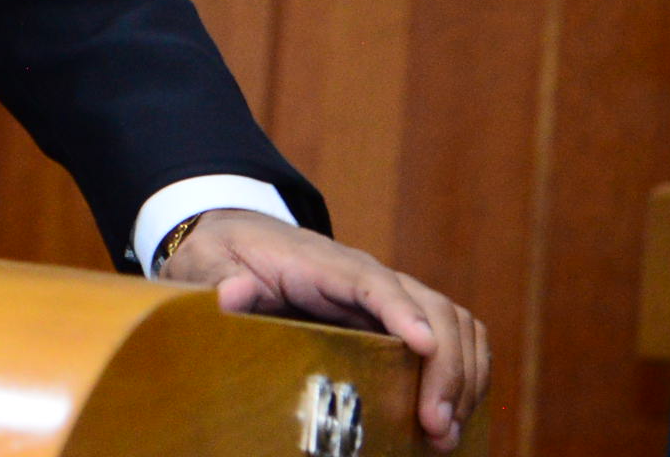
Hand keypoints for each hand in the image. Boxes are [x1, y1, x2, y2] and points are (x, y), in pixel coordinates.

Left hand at [157, 211, 489, 450]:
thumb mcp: (206, 262)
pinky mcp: (394, 319)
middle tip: (436, 425)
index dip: (403, 312)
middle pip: (431, 307)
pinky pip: (448, 338)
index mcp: (323, 263)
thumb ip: (216, 279)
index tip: (423, 346)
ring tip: (445, 431)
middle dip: (446, 365)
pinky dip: (463, 372)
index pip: (374, 282)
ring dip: (463, 375)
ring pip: (453, 323)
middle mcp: (368, 277)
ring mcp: (387, 297)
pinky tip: (452, 413)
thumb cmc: (224, 252)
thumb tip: (233, 292)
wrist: (238, 238)